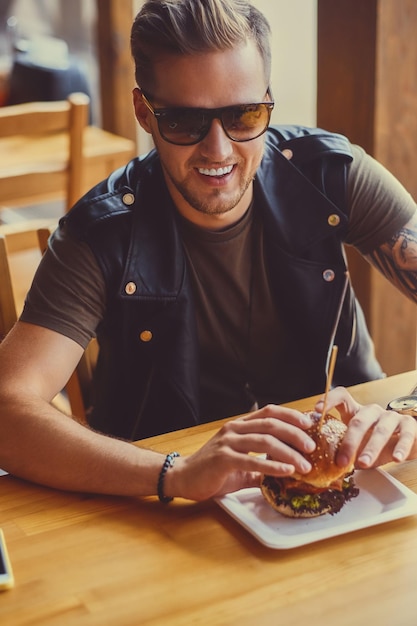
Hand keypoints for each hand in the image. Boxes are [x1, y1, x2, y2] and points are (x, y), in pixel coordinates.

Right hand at [167, 404, 315, 500]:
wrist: (183, 478)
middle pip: (270, 424)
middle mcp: (234, 429)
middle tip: (312, 446)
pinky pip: (252, 460)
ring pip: (264, 441)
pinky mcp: (223, 459)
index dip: (290, 415)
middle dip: (295, 434)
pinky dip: (272, 465)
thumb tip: (285, 473)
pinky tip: (286, 471)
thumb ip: (261, 465)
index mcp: (240, 426)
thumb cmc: (213, 470)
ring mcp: (228, 442)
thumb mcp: (241, 464)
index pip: (269, 412)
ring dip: (288, 452)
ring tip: (304, 464)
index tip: (309, 424)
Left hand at [314, 386, 416, 468]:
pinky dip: (400, 447)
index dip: (329, 400)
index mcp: (356, 412)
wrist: (408, 441)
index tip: (317, 409)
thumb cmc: (376, 443)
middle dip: (349, 442)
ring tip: (364, 463)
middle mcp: (373, 411)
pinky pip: (405, 435)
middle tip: (341, 461)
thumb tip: (324, 465)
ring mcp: (391, 417)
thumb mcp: (358, 445)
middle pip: (359, 420)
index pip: (342, 397)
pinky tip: (396, 458)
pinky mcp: (409, 426)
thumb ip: (344, 450)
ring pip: (381, 429)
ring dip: (372, 448)